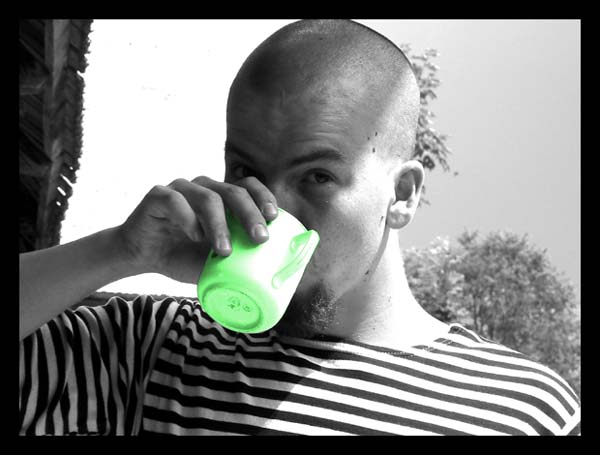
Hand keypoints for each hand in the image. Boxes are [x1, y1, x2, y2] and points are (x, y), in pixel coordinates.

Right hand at [115, 176, 278, 283]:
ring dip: (220, 225)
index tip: (273, 218)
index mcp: (222, 197)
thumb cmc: (183, 256)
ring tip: (224, 251)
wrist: (142, 257)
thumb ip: (238, 261)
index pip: (248, 186)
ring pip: (208, 198)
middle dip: (250, 215)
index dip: (263, 197)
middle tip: (259, 238)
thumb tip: (271, 278)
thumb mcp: (216, 262)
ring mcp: (181, 189)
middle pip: (233, 192)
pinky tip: (195, 236)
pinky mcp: (158, 195)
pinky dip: (188, 218)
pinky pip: (175, 201)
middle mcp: (204, 188)